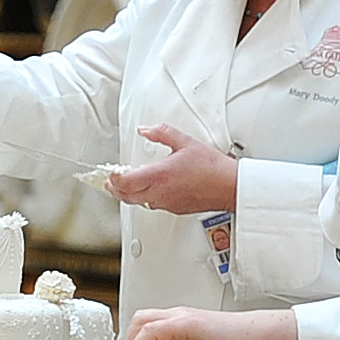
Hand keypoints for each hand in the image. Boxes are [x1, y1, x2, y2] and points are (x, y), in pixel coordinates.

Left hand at [106, 124, 241, 215]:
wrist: (229, 186)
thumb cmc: (211, 167)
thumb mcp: (184, 141)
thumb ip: (161, 133)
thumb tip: (145, 130)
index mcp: (158, 176)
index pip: (125, 183)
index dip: (114, 179)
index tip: (111, 172)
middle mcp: (160, 193)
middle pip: (127, 196)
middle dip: (115, 189)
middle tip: (110, 182)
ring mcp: (167, 203)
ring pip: (140, 202)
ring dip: (131, 194)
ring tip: (127, 185)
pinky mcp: (175, 209)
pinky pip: (154, 205)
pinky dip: (147, 198)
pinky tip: (150, 190)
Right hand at [120, 306, 294, 339]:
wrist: (246, 331)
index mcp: (184, 323)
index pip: (149, 331)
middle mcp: (178, 315)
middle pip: (141, 320)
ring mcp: (178, 314)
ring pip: (146, 319)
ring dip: (139, 338)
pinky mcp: (180, 319)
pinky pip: (156, 324)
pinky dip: (150, 338)